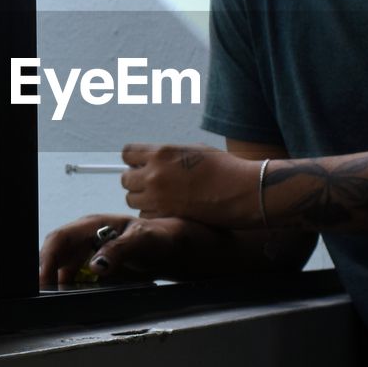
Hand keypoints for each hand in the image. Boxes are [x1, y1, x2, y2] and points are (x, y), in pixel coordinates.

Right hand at [37, 213, 195, 288]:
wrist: (171, 247)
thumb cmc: (159, 237)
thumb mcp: (143, 240)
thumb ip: (121, 250)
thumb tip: (96, 266)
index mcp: (93, 225)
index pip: (59, 239)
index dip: (47, 258)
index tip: (42, 280)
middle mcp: (85, 238)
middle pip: (55, 254)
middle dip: (46, 274)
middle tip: (44, 298)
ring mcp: (88, 253)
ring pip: (61, 269)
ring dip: (56, 284)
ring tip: (55, 303)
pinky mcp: (94, 267)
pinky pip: (74, 278)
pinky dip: (69, 289)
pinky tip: (71, 300)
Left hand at [120, 142, 256, 228]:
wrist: (242, 191)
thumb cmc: (225, 168)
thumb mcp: (193, 150)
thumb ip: (168, 155)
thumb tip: (154, 159)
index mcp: (162, 152)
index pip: (127, 154)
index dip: (135, 160)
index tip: (142, 165)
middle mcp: (154, 174)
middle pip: (125, 179)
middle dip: (136, 181)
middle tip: (152, 184)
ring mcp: (157, 197)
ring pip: (131, 199)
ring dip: (143, 199)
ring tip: (161, 199)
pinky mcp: (165, 216)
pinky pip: (145, 216)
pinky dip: (152, 214)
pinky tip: (169, 210)